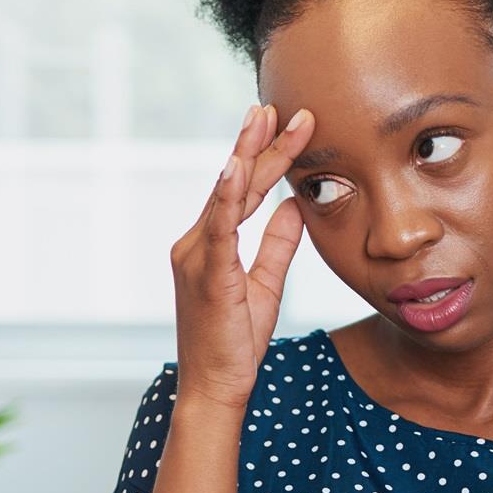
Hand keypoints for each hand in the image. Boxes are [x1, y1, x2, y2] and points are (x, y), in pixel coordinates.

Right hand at [171, 105, 314, 411]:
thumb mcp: (266, 285)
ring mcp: (197, 255)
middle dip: (259, 142)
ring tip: (265, 117)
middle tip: (280, 104)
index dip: (267, 157)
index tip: (290, 123)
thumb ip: (278, 245)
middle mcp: (197, 242)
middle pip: (234, 183)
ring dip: (248, 154)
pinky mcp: (206, 272)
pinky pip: (219, 227)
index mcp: (213, 244)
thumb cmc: (237, 343)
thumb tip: (296, 204)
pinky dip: (229, 195)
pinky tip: (238, 166)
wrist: (217, 387)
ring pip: (227, 195)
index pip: (244, 190)